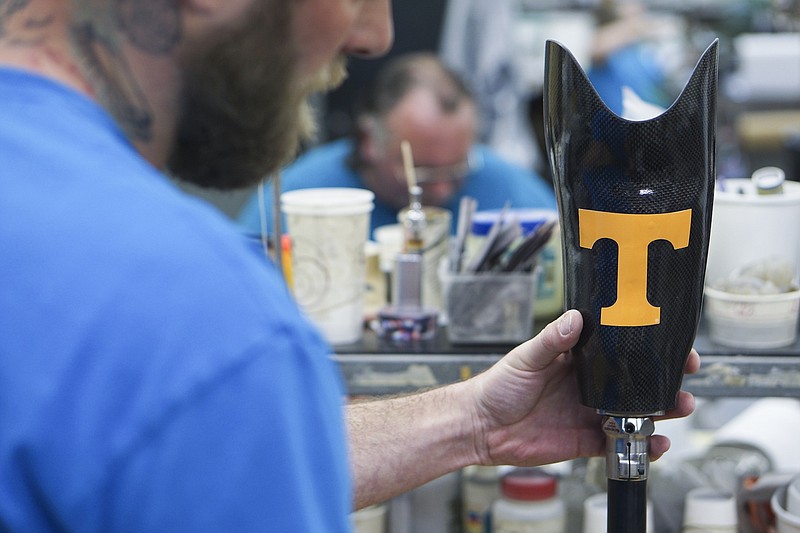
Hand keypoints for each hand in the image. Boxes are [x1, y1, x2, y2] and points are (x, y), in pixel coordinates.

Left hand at [466, 309, 698, 466]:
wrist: (481, 427)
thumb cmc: (499, 386)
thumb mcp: (526, 358)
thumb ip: (552, 340)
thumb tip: (575, 319)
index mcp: (579, 360)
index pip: (621, 350)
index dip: (648, 346)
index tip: (671, 341)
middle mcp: (590, 386)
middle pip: (638, 381)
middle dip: (666, 379)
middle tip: (685, 376)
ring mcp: (591, 414)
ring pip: (637, 413)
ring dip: (663, 411)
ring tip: (679, 406)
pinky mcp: (586, 441)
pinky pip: (622, 444)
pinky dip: (643, 446)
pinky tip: (657, 444)